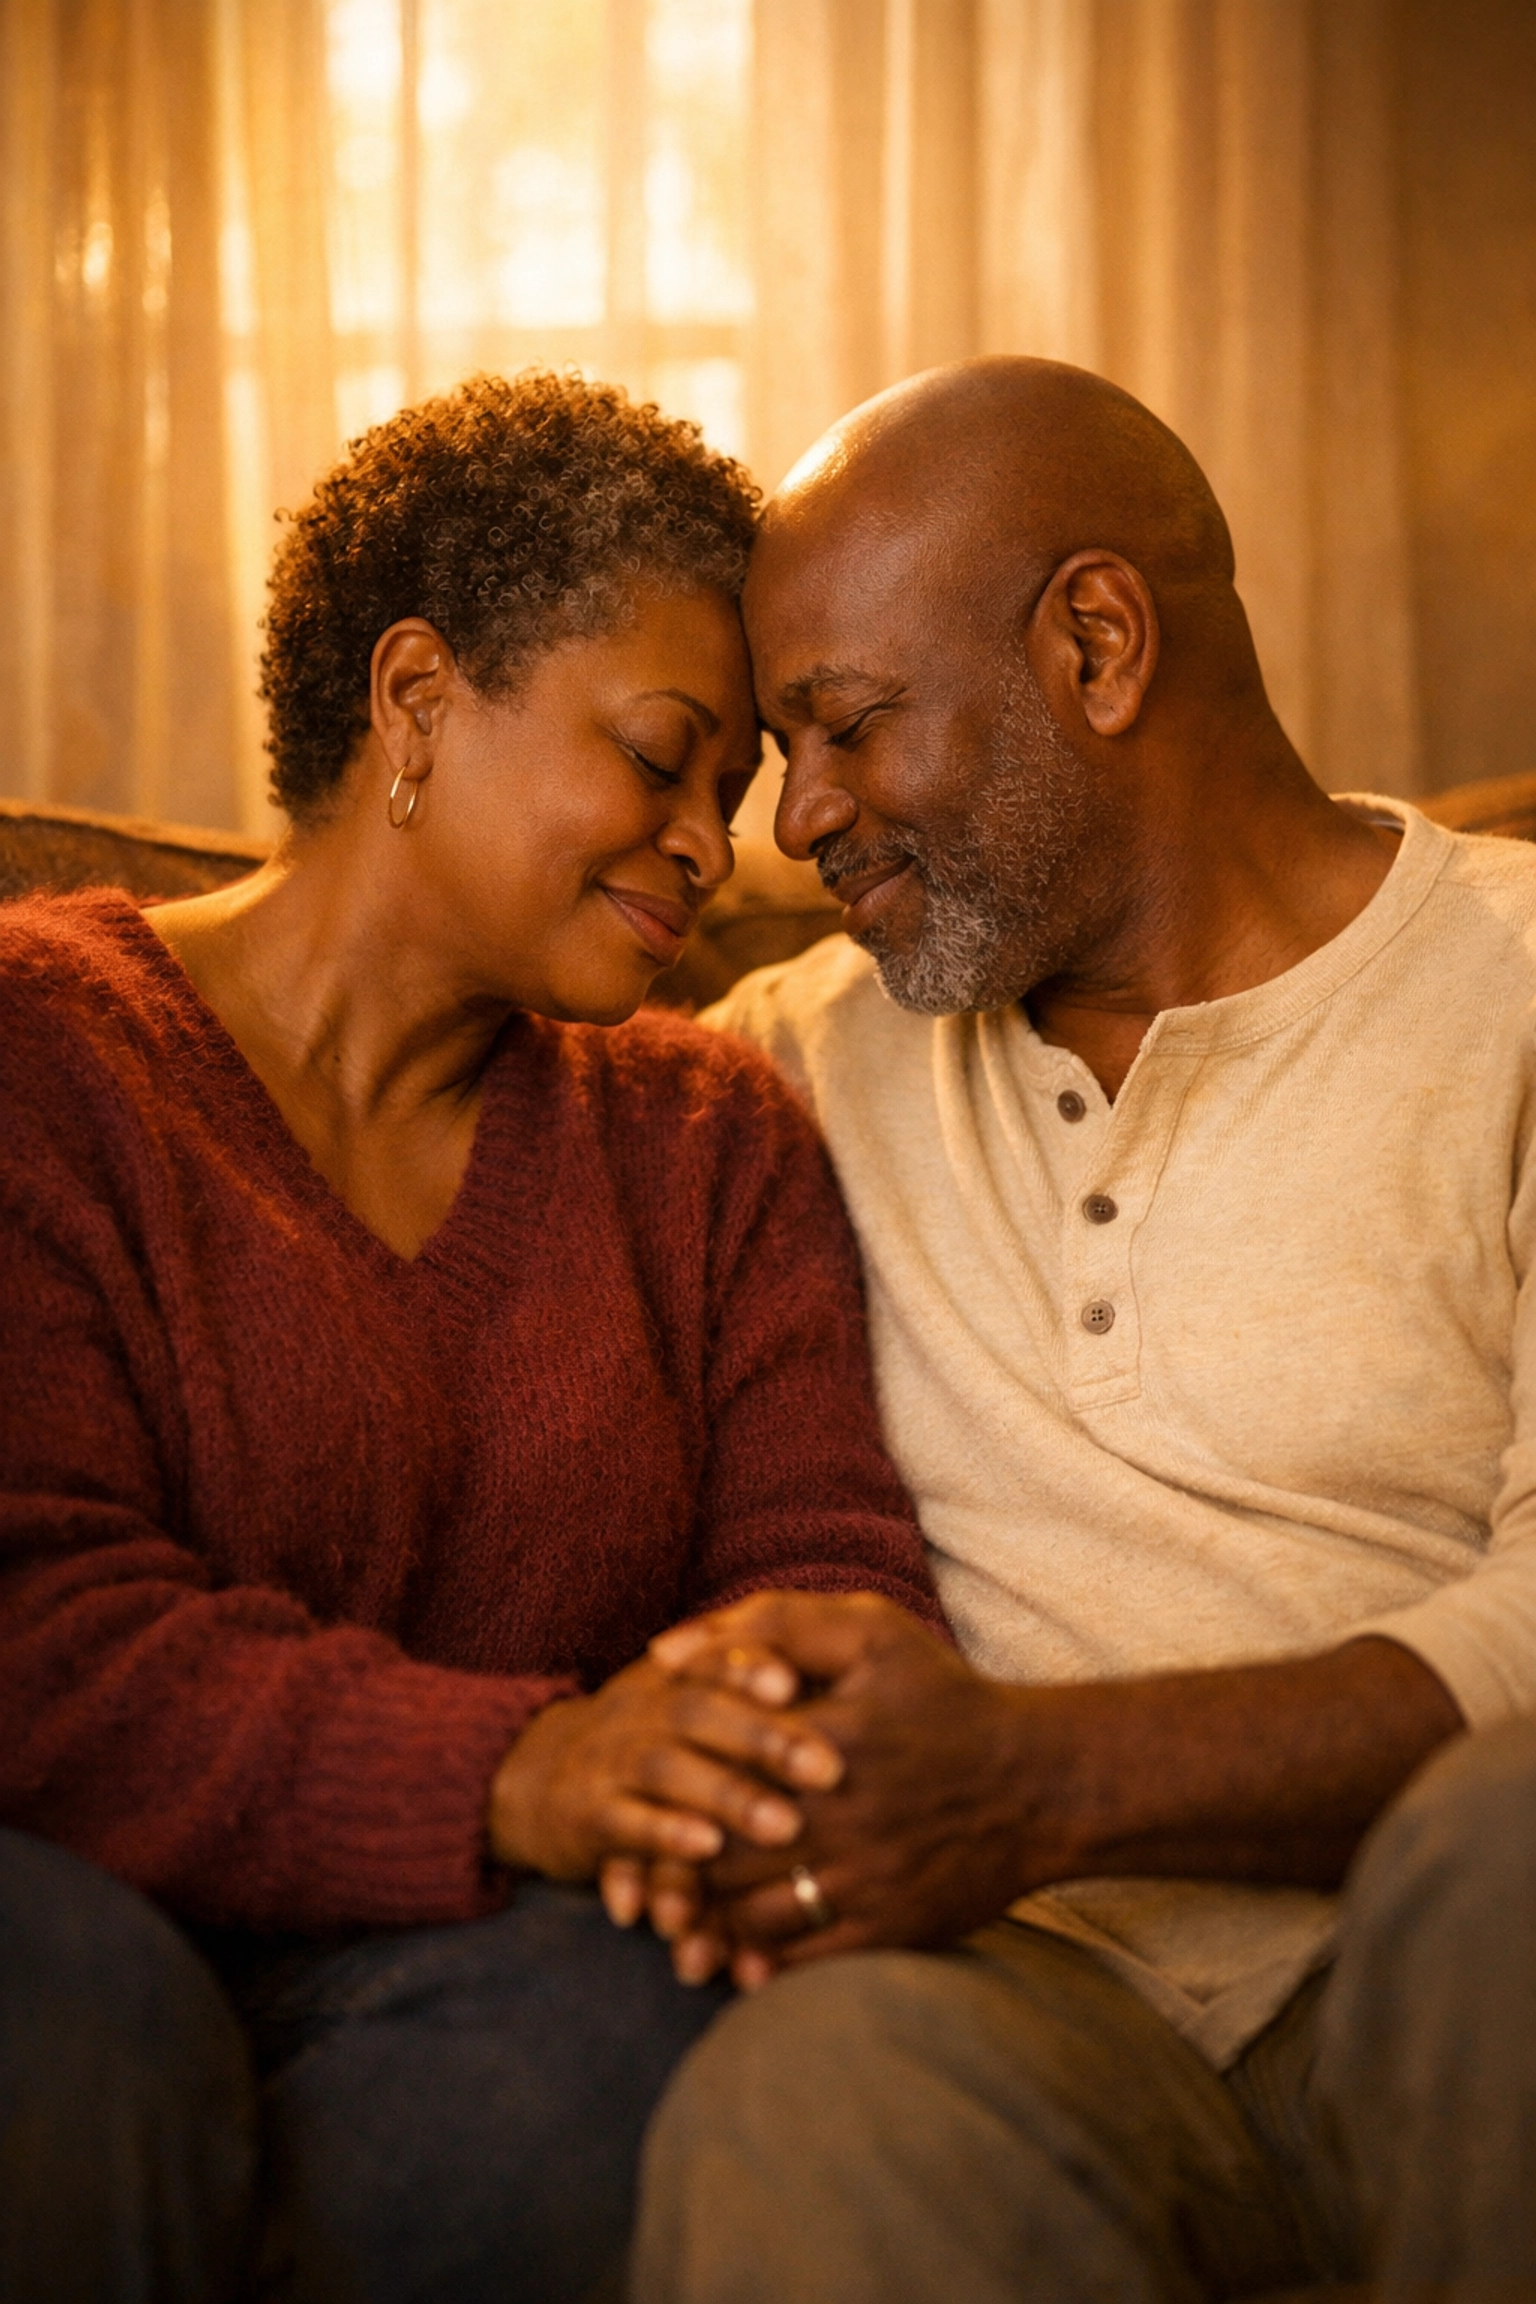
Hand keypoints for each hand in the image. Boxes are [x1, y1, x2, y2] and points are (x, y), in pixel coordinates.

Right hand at [488, 1652, 843, 1885]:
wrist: (530, 1780)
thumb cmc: (642, 1741)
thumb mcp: (681, 1701)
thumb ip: (740, 1685)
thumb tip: (837, 1682)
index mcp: (671, 1678)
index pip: (714, 1659)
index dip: (752, 1666)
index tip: (801, 1681)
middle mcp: (641, 1710)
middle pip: (700, 1712)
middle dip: (766, 1740)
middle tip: (830, 1771)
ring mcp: (611, 1761)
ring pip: (668, 1771)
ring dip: (728, 1796)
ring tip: (786, 1826)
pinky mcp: (586, 1815)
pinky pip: (623, 1825)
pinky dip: (663, 1838)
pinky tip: (706, 1851)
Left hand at [648, 1604, 1468, 1981]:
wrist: (1040, 1782)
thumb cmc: (943, 1696)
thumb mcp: (868, 1632)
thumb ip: (767, 1625)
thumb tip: (666, 1651)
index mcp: (824, 1739)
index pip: (711, 1776)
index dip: (663, 1797)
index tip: (639, 1802)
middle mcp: (842, 1816)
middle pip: (719, 1856)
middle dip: (669, 1873)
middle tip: (637, 1877)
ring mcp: (868, 1879)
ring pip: (753, 1917)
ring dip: (704, 1926)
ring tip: (674, 1923)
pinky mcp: (891, 1928)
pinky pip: (804, 1960)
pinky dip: (758, 1963)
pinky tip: (733, 1958)